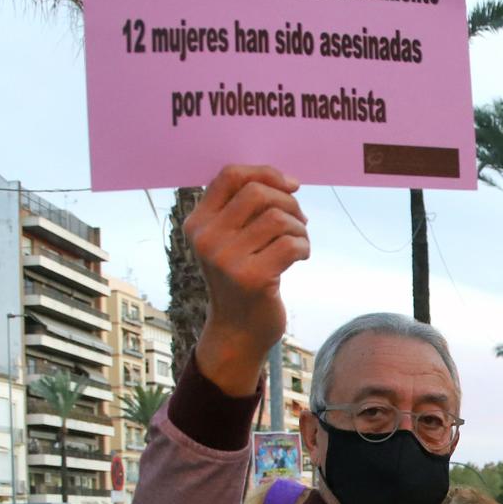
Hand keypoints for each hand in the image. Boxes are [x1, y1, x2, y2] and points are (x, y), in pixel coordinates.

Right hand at [185, 165, 308, 391]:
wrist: (239, 330)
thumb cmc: (242, 278)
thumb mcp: (231, 240)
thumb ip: (244, 209)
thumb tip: (286, 182)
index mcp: (197, 223)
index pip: (230, 176)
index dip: (266, 173)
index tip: (291, 186)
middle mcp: (206, 239)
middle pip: (257, 193)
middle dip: (288, 202)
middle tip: (299, 221)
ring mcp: (226, 260)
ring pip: (278, 218)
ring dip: (300, 228)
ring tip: (300, 242)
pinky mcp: (251, 278)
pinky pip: (291, 244)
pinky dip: (304, 247)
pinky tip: (301, 257)